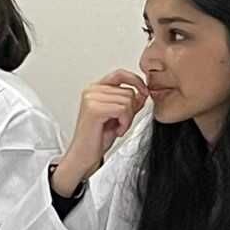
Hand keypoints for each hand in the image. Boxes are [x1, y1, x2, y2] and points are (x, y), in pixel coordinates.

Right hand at [53, 69, 147, 194]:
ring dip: (127, 118)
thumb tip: (143, 92)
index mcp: (95, 89)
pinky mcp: (94, 109)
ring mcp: (91, 98)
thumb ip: (130, 102)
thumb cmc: (97, 138)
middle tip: (120, 124)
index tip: (144, 92)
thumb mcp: (119, 116)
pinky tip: (116, 130)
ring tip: (116, 127)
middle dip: (131, 110)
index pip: (120, 74)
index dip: (135, 80)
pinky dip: (125, 123)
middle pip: (128, 91)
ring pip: (128, 100)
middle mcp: (91, 90)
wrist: (84, 156)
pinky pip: (123, 109)